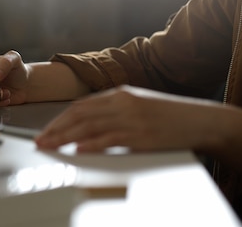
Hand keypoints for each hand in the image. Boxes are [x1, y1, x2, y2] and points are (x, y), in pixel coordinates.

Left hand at [35, 85, 239, 152]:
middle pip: (80, 115)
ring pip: (90, 127)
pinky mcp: (141, 134)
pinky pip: (110, 139)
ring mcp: (131, 118)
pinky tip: (78, 148)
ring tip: (50, 145)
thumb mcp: (137, 105)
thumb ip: (113, 110)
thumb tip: (87, 122)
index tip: (45, 131)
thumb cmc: (168, 115)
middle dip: (56, 129)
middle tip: (40, 141)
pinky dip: (91, 144)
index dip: (59, 119)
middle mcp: (122, 103)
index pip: (81, 106)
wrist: (201, 120)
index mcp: (119, 94)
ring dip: (65, 137)